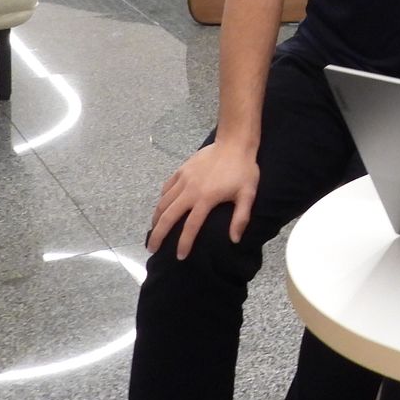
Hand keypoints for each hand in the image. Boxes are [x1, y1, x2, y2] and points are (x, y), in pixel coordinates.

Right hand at [147, 140, 259, 259]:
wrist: (234, 143)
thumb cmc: (243, 170)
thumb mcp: (247, 194)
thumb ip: (241, 218)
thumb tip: (234, 240)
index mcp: (206, 199)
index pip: (190, 227)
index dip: (184, 243)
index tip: (179, 257)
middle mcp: (190, 190)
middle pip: (168, 216)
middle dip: (158, 234)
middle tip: (152, 248)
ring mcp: (183, 179)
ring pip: (164, 202)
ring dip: (156, 218)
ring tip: (153, 230)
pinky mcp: (181, 170)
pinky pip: (166, 187)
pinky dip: (161, 199)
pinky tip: (161, 206)